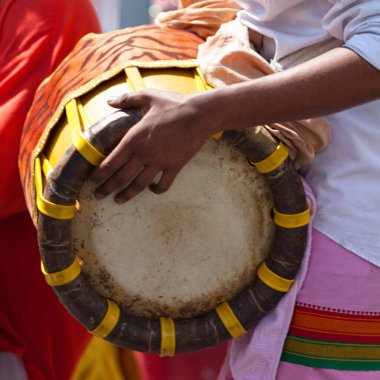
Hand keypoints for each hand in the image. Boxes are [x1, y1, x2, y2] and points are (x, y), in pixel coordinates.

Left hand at [88, 89, 209, 202]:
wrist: (199, 115)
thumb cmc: (173, 104)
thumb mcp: (148, 96)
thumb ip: (126, 99)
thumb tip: (108, 101)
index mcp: (134, 138)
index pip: (111, 161)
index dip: (99, 174)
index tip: (91, 180)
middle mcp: (144, 154)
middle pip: (121, 177)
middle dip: (107, 188)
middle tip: (98, 196)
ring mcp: (160, 162)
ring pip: (139, 185)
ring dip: (127, 194)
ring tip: (118, 200)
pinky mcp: (174, 167)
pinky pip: (163, 185)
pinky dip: (156, 190)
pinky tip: (151, 189)